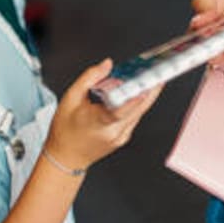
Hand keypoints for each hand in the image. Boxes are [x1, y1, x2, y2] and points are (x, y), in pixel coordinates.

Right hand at [44, 60, 161, 171]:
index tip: (145, 84)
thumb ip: (89, 78)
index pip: (121, 109)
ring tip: (150, 78)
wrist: (67, 157)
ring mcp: (121, 136)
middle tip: (158, 72)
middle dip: (150, 89)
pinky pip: (135, 117)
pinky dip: (137, 104)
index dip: (135, 97)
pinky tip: (137, 93)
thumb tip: (106, 64)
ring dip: (146, 95)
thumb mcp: (70, 98)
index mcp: (98, 122)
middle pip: (138, 109)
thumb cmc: (65, 131)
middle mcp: (114, 132)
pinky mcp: (124, 137)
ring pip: (139, 112)